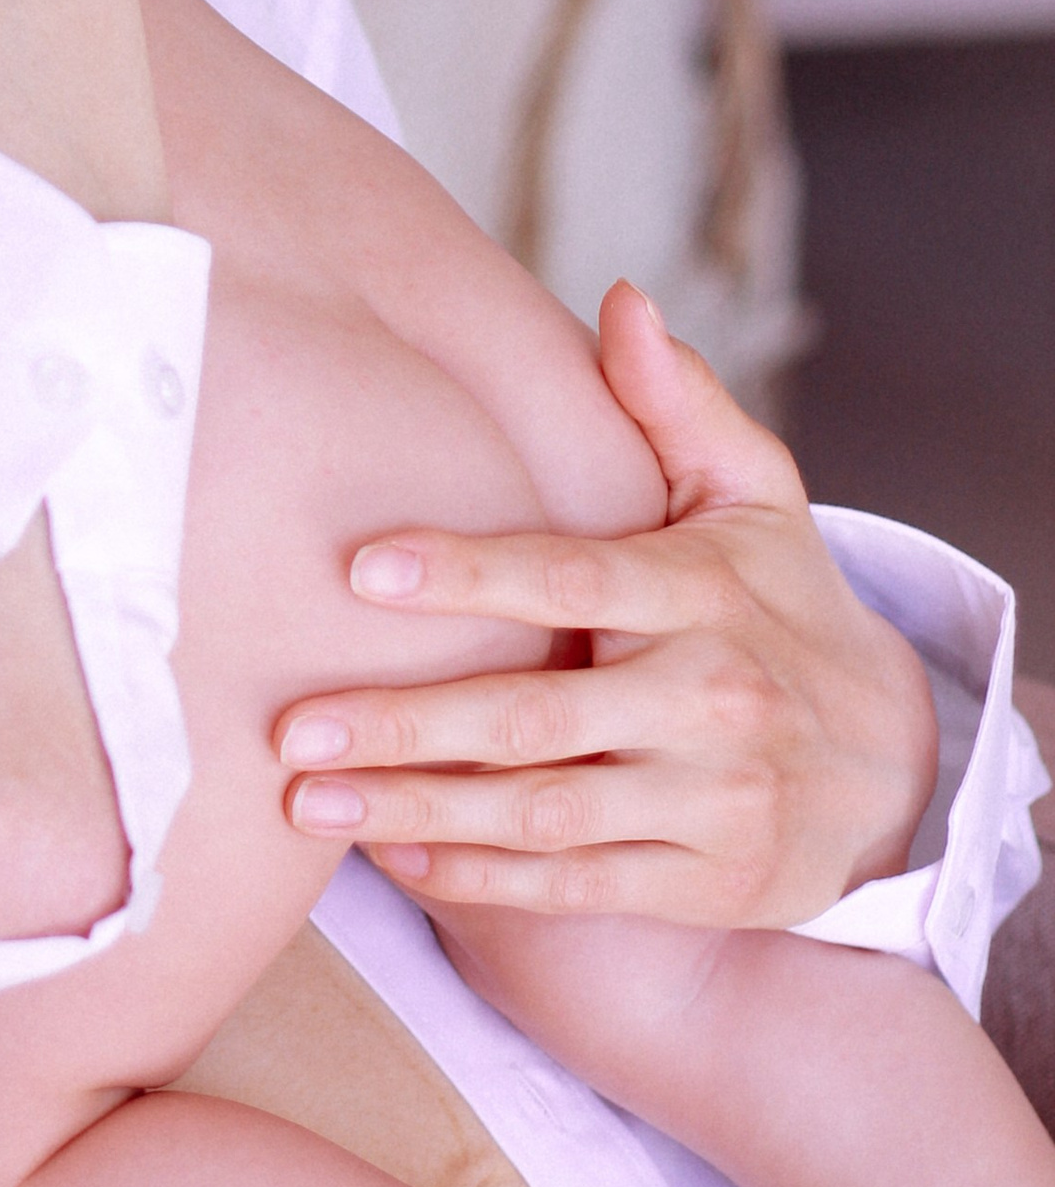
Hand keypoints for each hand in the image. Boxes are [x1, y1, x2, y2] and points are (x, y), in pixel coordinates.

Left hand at [276, 287, 939, 928]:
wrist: (895, 761)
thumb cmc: (781, 601)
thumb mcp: (754, 492)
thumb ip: (676, 402)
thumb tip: (620, 299)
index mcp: (704, 591)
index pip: (571, 578)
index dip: (467, 575)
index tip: (361, 568)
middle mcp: (710, 699)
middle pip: (535, 717)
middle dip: (406, 724)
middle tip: (291, 724)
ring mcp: (710, 800)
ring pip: (541, 814)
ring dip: (415, 813)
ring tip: (305, 801)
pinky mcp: (703, 880)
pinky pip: (574, 886)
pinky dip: (479, 879)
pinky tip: (394, 858)